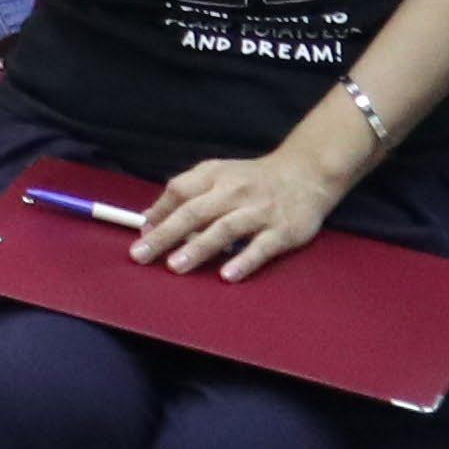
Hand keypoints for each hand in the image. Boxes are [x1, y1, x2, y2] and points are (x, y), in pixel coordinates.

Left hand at [135, 135, 351, 281]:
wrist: (307, 173)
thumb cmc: (254, 179)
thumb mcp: (220, 175)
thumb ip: (187, 192)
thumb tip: (149, 219)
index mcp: (217, 177)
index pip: (181, 190)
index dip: (159, 212)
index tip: (141, 235)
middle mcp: (236, 192)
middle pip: (195, 212)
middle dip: (166, 235)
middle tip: (142, 255)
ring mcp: (259, 211)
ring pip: (225, 229)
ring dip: (198, 248)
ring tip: (175, 266)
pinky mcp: (282, 230)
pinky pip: (261, 247)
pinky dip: (244, 261)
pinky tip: (227, 275)